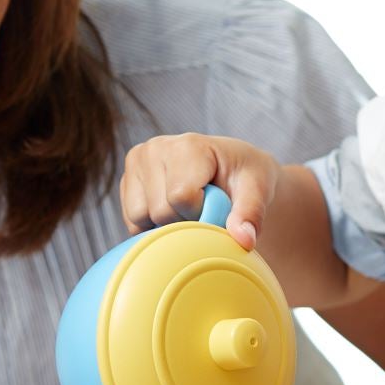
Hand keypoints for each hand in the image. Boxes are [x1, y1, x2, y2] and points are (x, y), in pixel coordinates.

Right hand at [121, 134, 282, 249]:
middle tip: (203, 208)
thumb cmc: (245, 176)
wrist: (231, 168)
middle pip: (159, 211)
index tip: (215, 204)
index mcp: (188, 145)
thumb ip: (251, 213)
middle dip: (184, 221)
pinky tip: (171, 210)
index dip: (200, 213)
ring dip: (165, 224)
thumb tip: (244, 239)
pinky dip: (151, 225)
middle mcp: (155, 148)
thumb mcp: (258, 190)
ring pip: (139, 217)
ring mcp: (136, 162)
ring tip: (186, 208)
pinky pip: (130, 221)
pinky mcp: (126, 179)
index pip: (180, 197)